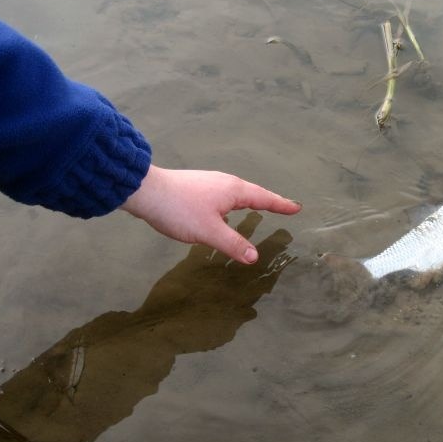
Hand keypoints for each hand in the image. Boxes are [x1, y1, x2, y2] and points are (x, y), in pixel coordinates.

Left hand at [120, 165, 300, 262]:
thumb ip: (233, 244)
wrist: (146, 192)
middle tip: (283, 208)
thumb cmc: (180, 210)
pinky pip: (225, 196)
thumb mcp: (209, 231)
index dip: (281, 205)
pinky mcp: (198, 188)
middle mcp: (225, 183)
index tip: (296, 208)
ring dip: (251, 201)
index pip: (264, 198)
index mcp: (233, 191)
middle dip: (269, 201)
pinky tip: (226, 211)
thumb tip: (254, 258)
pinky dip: (235, 204)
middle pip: (253, 193)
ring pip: (238, 194)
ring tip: (259, 209)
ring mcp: (210, 183)